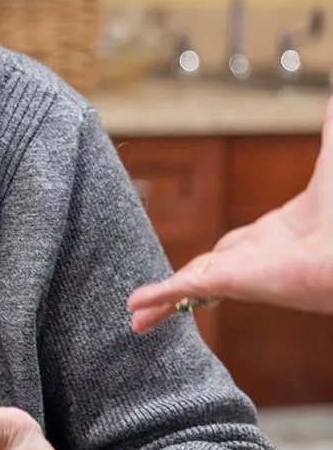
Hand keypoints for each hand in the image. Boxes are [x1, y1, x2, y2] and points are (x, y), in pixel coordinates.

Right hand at [128, 97, 332, 330]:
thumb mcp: (329, 165)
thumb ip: (328, 133)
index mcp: (276, 236)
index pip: (236, 245)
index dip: (220, 252)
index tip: (208, 263)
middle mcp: (254, 259)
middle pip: (206, 273)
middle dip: (181, 286)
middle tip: (159, 298)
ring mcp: (237, 273)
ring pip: (188, 287)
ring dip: (162, 301)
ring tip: (136, 316)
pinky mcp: (224, 281)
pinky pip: (182, 290)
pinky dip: (157, 298)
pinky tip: (135, 307)